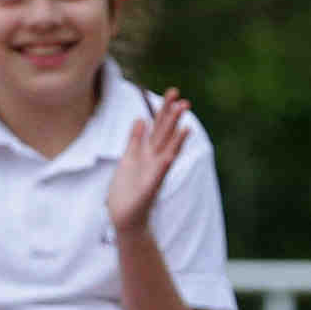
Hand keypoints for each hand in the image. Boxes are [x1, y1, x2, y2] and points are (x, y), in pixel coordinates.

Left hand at [103, 89, 190, 237]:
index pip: (159, 126)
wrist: (125, 217)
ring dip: (177, 136)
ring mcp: (155, 173)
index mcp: (148, 153)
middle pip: (165, 134)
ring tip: (185, 121)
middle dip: (173, 118)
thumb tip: (141, 118)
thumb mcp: (128, 159)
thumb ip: (135, 139)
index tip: (173, 92)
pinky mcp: (151, 187)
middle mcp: (154, 160)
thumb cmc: (127, 190)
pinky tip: (171, 154)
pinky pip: (160, 172)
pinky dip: (166, 161)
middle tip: (184, 100)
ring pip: (168, 150)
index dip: (165, 109)